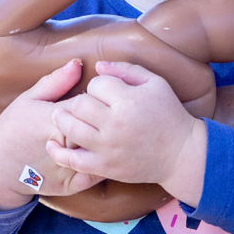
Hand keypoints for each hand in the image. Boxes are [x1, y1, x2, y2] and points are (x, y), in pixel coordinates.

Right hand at [0, 59, 103, 209]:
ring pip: (101, 152)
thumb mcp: (29, 98)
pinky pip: (97, 175)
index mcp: (53, 119)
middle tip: (106, 116)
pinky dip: (104, 165)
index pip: (90, 104)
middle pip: (99, 128)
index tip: (98, 98)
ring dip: (108, 143)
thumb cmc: (14, 126)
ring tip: (107, 134)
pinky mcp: (70, 185)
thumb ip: (56, 81)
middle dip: (105, 121)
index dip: (97, 99)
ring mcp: (66, 167)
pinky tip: (104, 155)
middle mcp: (62, 144)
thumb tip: (79, 63)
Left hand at [47, 61, 206, 204]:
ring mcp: (108, 148)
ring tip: (61, 116)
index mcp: (128, 101)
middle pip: (79, 104)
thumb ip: (125, 70)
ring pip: (70, 128)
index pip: (95, 84)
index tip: (105, 92)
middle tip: (84, 105)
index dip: (97, 85)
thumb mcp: (155, 84)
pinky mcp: (105, 167)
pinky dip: (58, 152)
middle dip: (79, 102)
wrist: (182, 155)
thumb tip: (97, 66)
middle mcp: (115, 124)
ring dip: (62, 120)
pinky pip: (73, 160)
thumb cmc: (169, 115)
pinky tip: (51, 143)